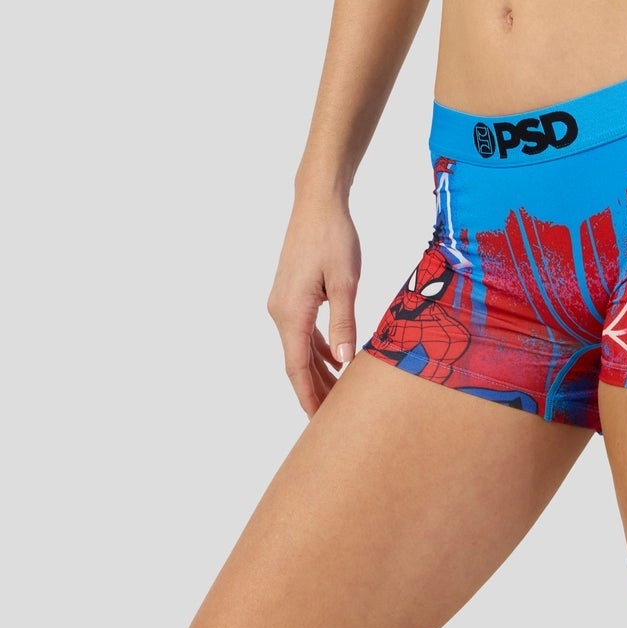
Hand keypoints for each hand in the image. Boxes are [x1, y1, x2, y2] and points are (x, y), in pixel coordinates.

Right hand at [266, 188, 361, 417]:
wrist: (317, 204)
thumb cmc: (333, 238)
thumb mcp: (346, 281)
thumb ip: (343, 322)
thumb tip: (343, 361)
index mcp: (291, 313)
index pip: (296, 368)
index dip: (308, 396)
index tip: (318, 423)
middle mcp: (280, 312)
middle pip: (297, 362)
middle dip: (315, 390)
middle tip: (336, 418)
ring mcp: (284, 302)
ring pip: (300, 347)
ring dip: (318, 371)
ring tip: (339, 395)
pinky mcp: (292, 293)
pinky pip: (303, 330)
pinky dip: (317, 348)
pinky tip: (336, 359)